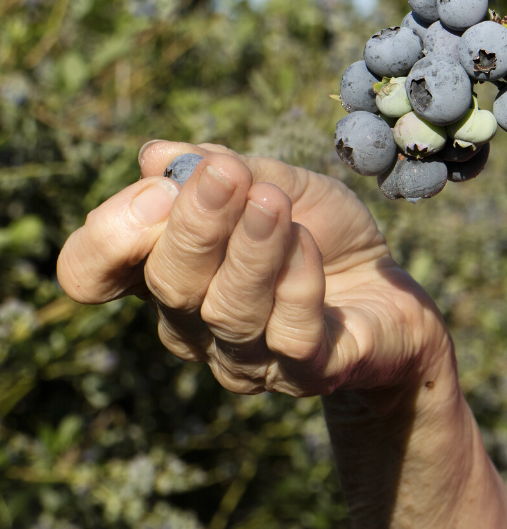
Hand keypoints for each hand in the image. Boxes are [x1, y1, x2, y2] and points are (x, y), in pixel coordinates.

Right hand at [57, 142, 451, 396]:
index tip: (157, 187)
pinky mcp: (309, 373)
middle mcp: (194, 326)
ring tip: (270, 202)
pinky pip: (292, 335)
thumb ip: (224, 168)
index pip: (92, 274)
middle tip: (227, 176)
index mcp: (169, 274)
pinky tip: (306, 243)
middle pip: (169, 286)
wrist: (392, 291)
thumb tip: (156, 155)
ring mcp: (250, 359)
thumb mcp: (279, 184)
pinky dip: (296, 283)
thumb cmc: (322, 236)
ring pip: (230, 311)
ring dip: (250, 250)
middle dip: (194, 225)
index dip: (108, 237)